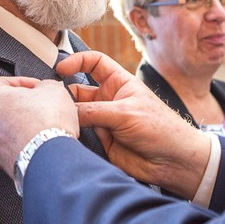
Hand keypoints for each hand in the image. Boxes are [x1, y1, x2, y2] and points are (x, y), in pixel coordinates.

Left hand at [0, 76, 78, 178]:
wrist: (50, 157)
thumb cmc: (45, 123)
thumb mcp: (53, 88)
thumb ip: (44, 84)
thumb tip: (45, 89)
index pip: (1, 82)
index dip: (22, 81)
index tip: (36, 86)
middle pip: (2, 106)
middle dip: (22, 103)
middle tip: (40, 103)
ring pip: (6, 127)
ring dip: (23, 123)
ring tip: (44, 122)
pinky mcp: (2, 161)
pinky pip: (13, 145)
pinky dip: (25, 140)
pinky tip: (41, 138)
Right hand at [57, 51, 211, 198]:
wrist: (172, 161)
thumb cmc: (160, 128)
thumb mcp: (125, 113)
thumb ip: (94, 111)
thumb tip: (65, 111)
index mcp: (119, 83)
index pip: (94, 63)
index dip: (76, 62)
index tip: (60, 69)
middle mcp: (108, 100)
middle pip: (78, 90)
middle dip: (64, 93)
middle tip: (51, 101)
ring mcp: (102, 121)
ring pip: (75, 114)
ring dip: (66, 116)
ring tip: (57, 119)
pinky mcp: (100, 141)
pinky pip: (79, 134)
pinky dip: (71, 134)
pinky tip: (65, 136)